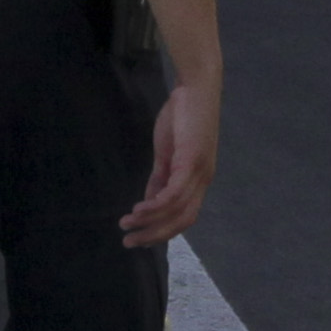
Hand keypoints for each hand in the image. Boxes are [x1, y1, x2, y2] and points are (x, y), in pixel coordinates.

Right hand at [121, 77, 216, 246]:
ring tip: (126, 226)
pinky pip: (174, 193)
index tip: (140, 239)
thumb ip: (160, 178)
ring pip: (176, 211)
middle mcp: (203, 180)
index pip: (184, 217)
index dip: (163, 231)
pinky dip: (155, 206)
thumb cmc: (182, 116)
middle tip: (129, 243)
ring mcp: (200, 172)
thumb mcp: (167, 153)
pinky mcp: (192, 161)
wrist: (196, 88)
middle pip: (182, 221)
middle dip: (154, 236)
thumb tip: (148, 201)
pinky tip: (138, 209)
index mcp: (199, 180)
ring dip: (149, 222)